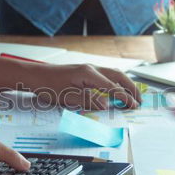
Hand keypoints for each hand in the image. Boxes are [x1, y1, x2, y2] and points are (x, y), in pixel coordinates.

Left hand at [25, 63, 141, 109]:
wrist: (35, 76)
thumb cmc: (48, 86)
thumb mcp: (68, 98)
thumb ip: (89, 101)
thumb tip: (106, 105)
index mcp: (89, 74)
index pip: (112, 87)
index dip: (124, 97)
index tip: (133, 106)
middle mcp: (91, 68)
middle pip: (118, 76)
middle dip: (131, 88)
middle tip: (140, 100)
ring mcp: (88, 68)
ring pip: (113, 74)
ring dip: (125, 84)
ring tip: (133, 95)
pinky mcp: (85, 71)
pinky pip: (106, 75)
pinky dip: (115, 82)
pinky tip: (117, 89)